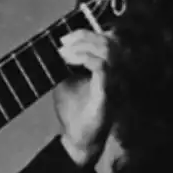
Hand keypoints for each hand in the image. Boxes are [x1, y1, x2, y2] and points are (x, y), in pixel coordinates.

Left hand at [54, 0, 116, 166]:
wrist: (78, 141)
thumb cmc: (76, 112)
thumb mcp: (66, 79)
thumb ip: (67, 62)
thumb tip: (54, 43)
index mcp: (109, 68)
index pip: (108, 39)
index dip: (88, 32)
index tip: (65, 36)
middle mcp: (117, 73)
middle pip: (110, 40)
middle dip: (84, 36)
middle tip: (63, 43)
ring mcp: (116, 83)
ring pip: (109, 50)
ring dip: (84, 46)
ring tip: (65, 51)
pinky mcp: (110, 93)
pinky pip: (104, 67)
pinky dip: (86, 59)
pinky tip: (71, 60)